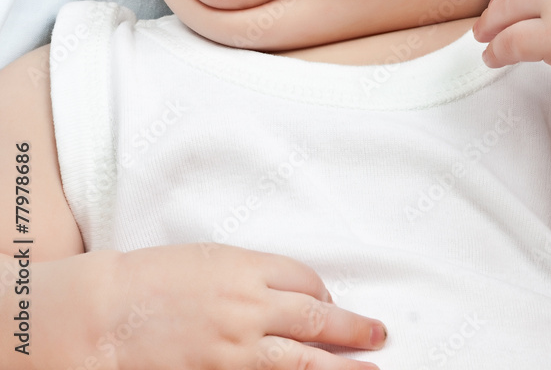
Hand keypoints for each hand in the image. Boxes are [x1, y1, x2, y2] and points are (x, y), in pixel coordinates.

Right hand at [104, 242, 386, 369]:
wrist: (101, 314)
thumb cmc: (147, 280)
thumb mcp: (205, 261)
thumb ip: (247, 277)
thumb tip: (280, 295)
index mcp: (245, 267)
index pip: (304, 280)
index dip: (321, 292)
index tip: (328, 301)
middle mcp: (249, 307)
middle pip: (317, 318)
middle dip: (353, 329)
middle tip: (378, 334)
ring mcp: (236, 350)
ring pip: (305, 361)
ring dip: (343, 368)